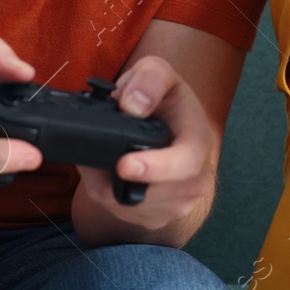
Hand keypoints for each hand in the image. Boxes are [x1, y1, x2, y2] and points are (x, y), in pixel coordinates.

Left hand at [71, 54, 216, 237]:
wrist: (170, 129)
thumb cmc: (164, 101)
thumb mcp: (158, 72)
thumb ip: (149, 79)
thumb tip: (132, 106)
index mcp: (199, 140)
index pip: (186, 162)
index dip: (155, 167)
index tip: (124, 164)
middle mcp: (196, 178)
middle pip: (152, 192)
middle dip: (114, 179)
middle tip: (90, 157)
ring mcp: (179, 203)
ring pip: (130, 205)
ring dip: (105, 184)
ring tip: (99, 156)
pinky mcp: (158, 217)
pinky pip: (121, 213)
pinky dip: (104, 193)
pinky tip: (106, 172)